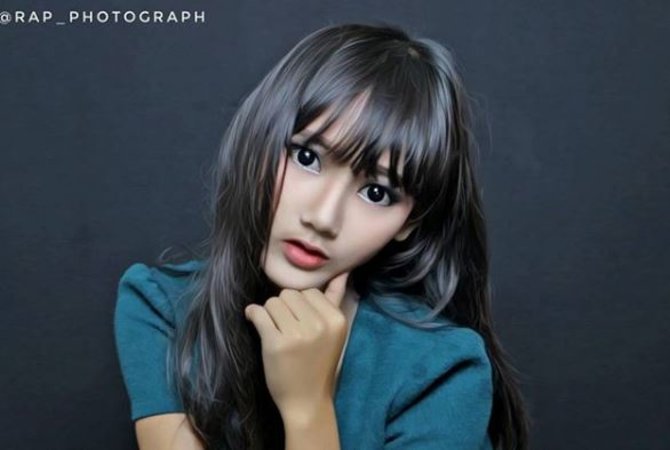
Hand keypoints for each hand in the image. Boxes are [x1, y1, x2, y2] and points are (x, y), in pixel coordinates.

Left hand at [244, 271, 349, 419]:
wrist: (307, 402)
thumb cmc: (319, 365)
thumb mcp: (334, 332)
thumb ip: (335, 300)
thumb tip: (342, 272)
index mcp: (336, 319)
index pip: (309, 291)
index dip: (300, 305)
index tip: (300, 323)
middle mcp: (319, 324)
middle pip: (289, 294)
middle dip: (284, 307)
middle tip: (286, 328)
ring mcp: (297, 334)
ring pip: (273, 302)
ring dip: (269, 313)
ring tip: (275, 331)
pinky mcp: (275, 344)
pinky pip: (258, 314)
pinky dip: (253, 315)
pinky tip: (254, 322)